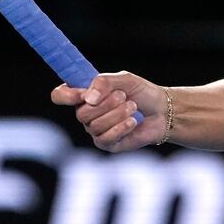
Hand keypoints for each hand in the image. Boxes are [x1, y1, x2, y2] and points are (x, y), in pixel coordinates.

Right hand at [50, 71, 166, 151]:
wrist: (162, 111)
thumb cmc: (142, 93)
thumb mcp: (125, 80)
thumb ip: (104, 82)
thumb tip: (88, 98)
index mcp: (85, 94)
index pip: (60, 95)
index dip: (66, 96)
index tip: (82, 94)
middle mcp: (86, 113)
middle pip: (81, 113)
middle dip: (106, 104)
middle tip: (124, 97)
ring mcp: (95, 130)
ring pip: (94, 126)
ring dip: (117, 114)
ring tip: (133, 107)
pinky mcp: (107, 143)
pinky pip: (104, 139)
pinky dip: (120, 128)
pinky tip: (133, 122)